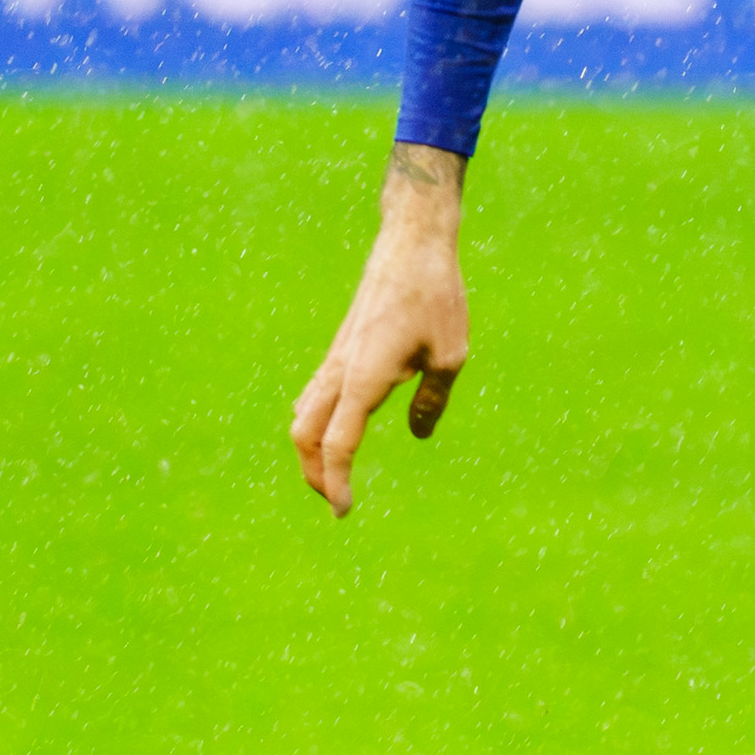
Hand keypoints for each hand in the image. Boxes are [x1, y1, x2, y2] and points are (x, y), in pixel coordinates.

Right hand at [289, 146, 472, 517]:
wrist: (412, 243)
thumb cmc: (436, 296)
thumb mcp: (449, 356)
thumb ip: (432, 400)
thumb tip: (419, 435)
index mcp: (365, 378)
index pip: (338, 443)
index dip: (336, 482)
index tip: (344, 510)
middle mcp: (341, 370)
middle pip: (305, 433)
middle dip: (313, 472)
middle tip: (336, 500)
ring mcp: (336, 357)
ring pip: (304, 412)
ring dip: (311, 447)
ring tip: (332, 473)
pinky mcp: (342, 346)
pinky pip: (316, 393)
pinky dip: (317, 421)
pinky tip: (335, 429)